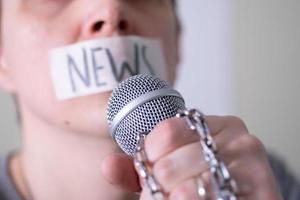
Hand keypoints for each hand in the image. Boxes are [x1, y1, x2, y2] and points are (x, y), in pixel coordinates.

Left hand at [102, 116, 281, 199]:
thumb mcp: (170, 171)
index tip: (153, 166)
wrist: (238, 198)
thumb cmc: (202, 184)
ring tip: (180, 197)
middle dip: (159, 186)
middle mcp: (239, 139)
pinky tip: (193, 198)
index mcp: (216, 125)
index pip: (164, 132)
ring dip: (171, 199)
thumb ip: (138, 168)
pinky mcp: (263, 191)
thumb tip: (108, 165)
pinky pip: (201, 199)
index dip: (150, 156)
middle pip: (169, 167)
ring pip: (184, 191)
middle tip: (168, 190)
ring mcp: (253, 165)